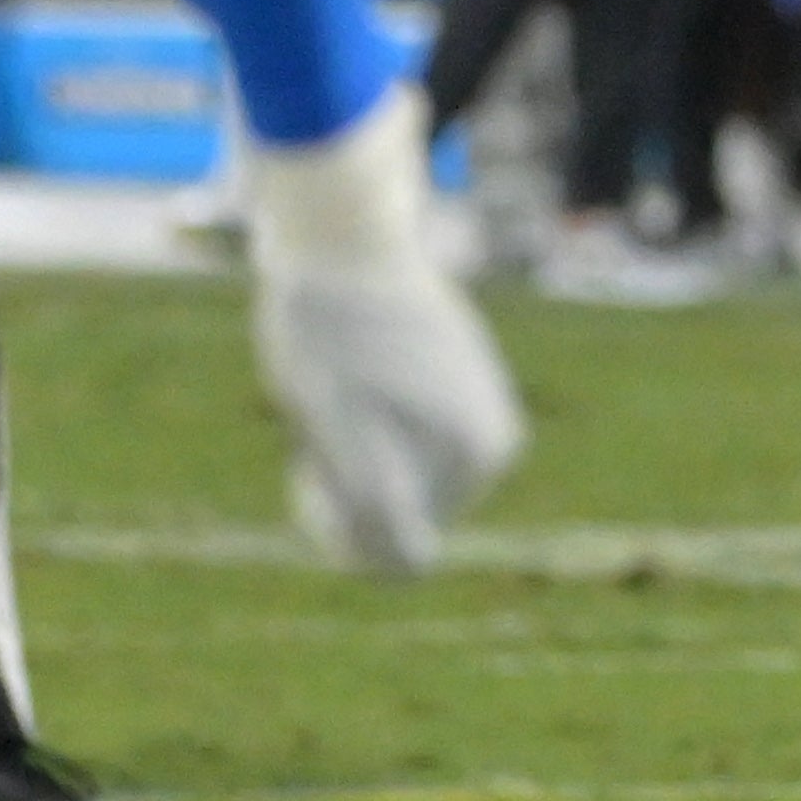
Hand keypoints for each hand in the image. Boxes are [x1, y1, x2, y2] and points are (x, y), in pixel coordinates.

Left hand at [244, 83, 528, 573]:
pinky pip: (401, 448)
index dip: (340, 538)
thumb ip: (371, 505)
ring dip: (353, 466)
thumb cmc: (327, 331)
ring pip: (398, 484)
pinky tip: (348, 378)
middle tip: (310, 433)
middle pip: (404, 523)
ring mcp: (476, 410)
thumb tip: (409, 567)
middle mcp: (493, 441)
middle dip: (349, 499)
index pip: (401, 556)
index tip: (308, 479)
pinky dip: (364, 432)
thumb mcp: (333, 428)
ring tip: (331, 401)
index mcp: (479, 454)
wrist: (336, 233)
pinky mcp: (454, 387)